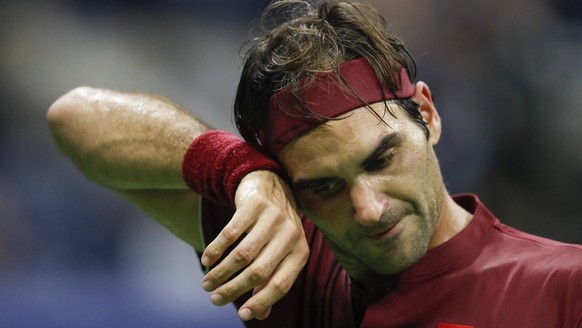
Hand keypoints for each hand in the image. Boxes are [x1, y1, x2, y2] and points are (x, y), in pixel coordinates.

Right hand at [200, 170, 308, 320]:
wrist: (271, 184)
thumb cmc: (276, 228)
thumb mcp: (281, 253)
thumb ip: (271, 281)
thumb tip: (259, 316)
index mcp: (300, 252)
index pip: (281, 284)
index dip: (261, 302)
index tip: (241, 315)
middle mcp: (290, 235)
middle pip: (258, 271)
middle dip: (233, 289)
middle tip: (214, 298)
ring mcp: (273, 218)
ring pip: (242, 254)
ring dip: (221, 272)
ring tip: (206, 283)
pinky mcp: (255, 204)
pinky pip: (230, 233)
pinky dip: (216, 249)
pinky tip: (206, 261)